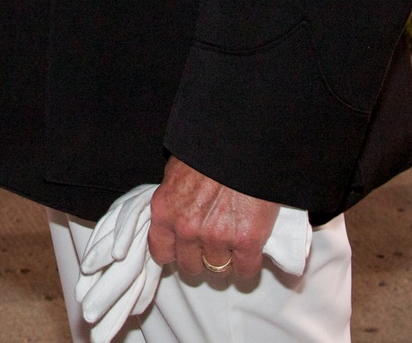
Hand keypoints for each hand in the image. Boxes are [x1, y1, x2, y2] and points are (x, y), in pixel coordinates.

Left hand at [148, 157, 279, 278]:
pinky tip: (251, 251)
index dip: (175, 251)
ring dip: (226, 260)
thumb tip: (176, 211)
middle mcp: (186, 228)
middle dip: (201, 258)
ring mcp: (216, 237)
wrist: (243, 140)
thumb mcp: (178, 168)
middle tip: (213, 244)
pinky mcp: (246, 242)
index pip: (160, 252)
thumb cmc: (209, 148)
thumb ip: (174, 197)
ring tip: (233, 243)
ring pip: (218, 270)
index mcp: (165, 209)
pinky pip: (246, 271)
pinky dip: (249, 265)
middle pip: (190, 266)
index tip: (185, 248)